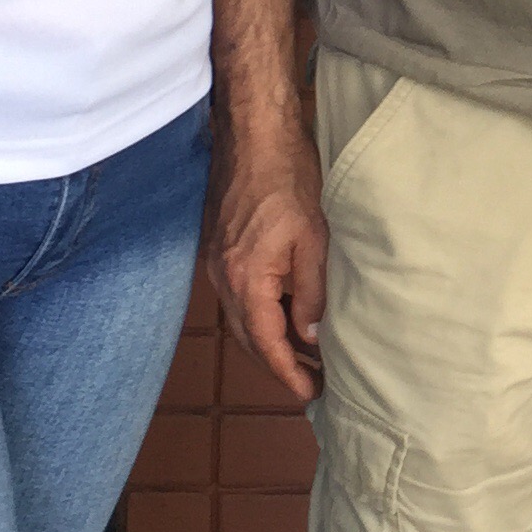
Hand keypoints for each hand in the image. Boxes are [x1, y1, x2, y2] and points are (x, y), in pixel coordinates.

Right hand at [206, 117, 328, 402]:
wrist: (254, 137)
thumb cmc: (288, 181)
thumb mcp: (314, 242)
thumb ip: (311, 293)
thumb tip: (312, 335)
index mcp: (247, 280)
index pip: (267, 342)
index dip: (289, 373)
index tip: (310, 394)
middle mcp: (224, 278)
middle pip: (250, 338)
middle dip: (280, 365)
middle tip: (313, 383)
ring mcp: (217, 264)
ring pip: (242, 319)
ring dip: (270, 341)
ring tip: (306, 356)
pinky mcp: (220, 250)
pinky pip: (239, 297)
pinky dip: (261, 315)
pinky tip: (286, 315)